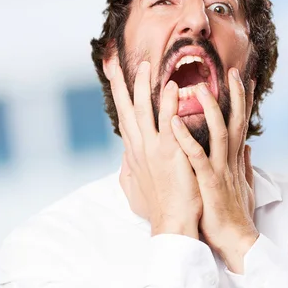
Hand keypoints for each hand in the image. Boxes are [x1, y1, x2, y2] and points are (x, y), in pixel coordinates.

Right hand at [105, 57, 201, 237]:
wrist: (172, 223)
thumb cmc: (159, 209)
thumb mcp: (137, 190)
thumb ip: (130, 172)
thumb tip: (125, 161)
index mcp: (135, 154)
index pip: (124, 120)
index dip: (119, 99)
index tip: (114, 81)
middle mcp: (139, 148)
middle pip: (125, 110)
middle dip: (120, 86)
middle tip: (115, 64)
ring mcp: (152, 150)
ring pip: (142, 111)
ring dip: (142, 86)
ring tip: (145, 65)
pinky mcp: (169, 153)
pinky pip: (168, 123)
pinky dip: (168, 103)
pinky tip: (172, 86)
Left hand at [170, 68, 257, 272]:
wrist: (236, 241)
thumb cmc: (236, 216)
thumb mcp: (244, 186)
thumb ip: (245, 164)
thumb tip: (249, 147)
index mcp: (234, 160)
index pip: (240, 124)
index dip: (243, 101)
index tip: (244, 80)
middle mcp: (230, 161)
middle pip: (236, 121)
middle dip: (237, 95)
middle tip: (234, 71)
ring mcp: (220, 170)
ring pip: (219, 133)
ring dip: (211, 109)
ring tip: (200, 87)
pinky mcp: (210, 183)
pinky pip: (196, 157)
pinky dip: (186, 138)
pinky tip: (174, 122)